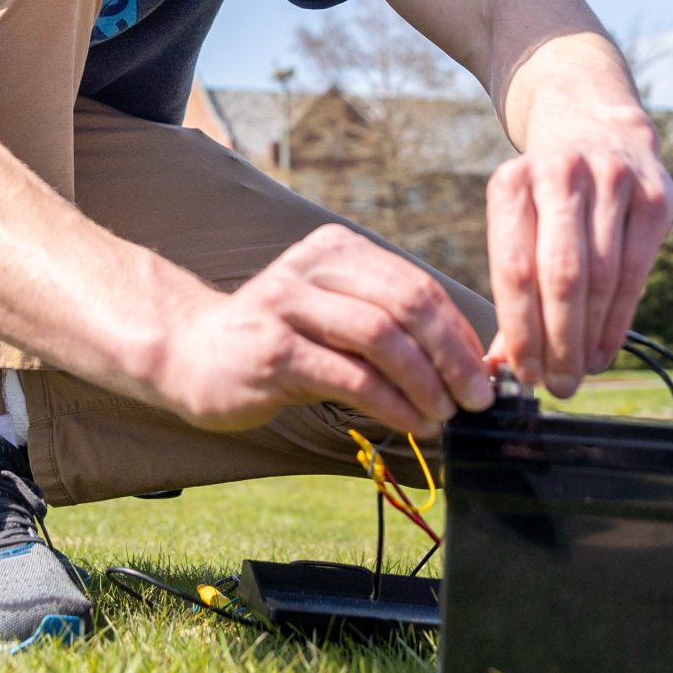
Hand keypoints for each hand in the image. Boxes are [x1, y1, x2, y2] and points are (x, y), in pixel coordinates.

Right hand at [150, 225, 494, 434]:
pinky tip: (410, 422)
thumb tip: (465, 361)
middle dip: (452, 356)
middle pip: (407, 303)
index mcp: (336, 250)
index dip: (458, 332)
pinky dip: (392, 403)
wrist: (189, 353)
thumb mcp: (332, 316)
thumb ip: (387, 325)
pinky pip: (350, 376)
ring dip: (425, 382)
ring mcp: (288, 306)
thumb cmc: (278, 341)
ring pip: (382, 337)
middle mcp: (312, 267)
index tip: (483, 373)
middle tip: (476, 398)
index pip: (416, 284)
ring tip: (443, 414)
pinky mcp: (273, 351)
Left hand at [486, 112, 672, 398]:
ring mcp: (612, 180)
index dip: (520, 328)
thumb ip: (509, 290)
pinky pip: (636, 271)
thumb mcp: (517, 225)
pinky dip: (619, 319)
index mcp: (512, 184)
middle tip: (558, 385)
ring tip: (580, 372)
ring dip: (590, 336)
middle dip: (559, 341)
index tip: (524, 374)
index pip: (514, 269)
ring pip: (602, 277)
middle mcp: (561, 175)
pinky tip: (605, 349)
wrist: (598, 131)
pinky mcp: (654, 195)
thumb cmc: (546, 199)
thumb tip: (496, 367)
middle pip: (561, 276)